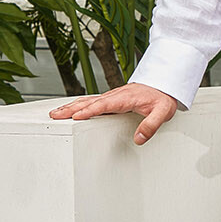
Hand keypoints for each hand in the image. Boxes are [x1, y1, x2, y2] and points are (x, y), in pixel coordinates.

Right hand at [47, 83, 177, 145]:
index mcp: (125, 98)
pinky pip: (92, 101)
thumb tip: (139, 138)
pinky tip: (71, 109)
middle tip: (55, 115)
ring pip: (88, 100)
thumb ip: (152, 125)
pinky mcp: (112, 99)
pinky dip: (79, 105)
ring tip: (56, 112)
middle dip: (71, 108)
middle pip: (89, 101)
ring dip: (71, 106)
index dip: (89, 111)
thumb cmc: (162, 97)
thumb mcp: (162, 112)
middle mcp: (115, 96)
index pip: (104, 105)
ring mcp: (112, 97)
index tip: (76, 116)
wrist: (165, 84)